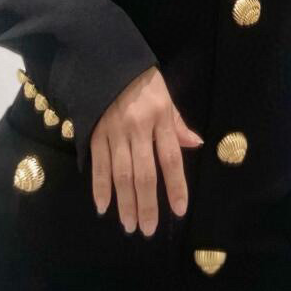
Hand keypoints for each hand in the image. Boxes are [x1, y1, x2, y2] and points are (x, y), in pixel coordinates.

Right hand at [90, 64, 202, 233]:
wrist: (106, 60)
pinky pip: (99, 165)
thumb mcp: (165, 97)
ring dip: (125, 203)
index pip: (170, 158)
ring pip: (121, 174)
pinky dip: (100, 187)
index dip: (175, 186)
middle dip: (147, 204)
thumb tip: (196, 145)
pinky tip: (103, 206)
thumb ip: (178, 124)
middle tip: (148, 230)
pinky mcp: (94, 133)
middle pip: (144, 173)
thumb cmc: (142, 81)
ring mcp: (114, 132)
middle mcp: (138, 128)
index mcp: (160, 118)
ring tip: (130, 225)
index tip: (179, 210)